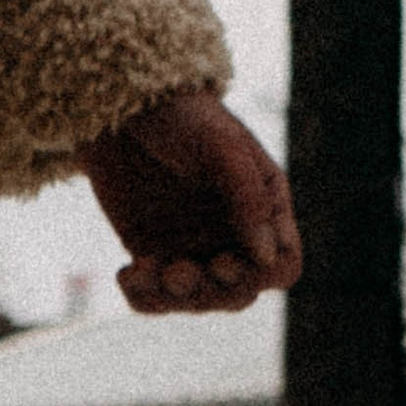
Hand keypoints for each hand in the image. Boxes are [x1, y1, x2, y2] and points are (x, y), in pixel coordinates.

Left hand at [78, 87, 302, 314]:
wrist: (122, 106)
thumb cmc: (183, 115)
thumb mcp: (220, 145)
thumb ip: (248, 196)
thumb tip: (268, 256)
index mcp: (264, 206)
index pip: (283, 264)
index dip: (260, 276)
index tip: (224, 260)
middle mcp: (234, 234)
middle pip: (240, 292)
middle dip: (210, 291)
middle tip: (179, 271)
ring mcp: (194, 247)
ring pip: (196, 300)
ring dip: (172, 297)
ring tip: (146, 270)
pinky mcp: (154, 254)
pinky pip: (154, 296)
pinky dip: (143, 295)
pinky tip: (127, 273)